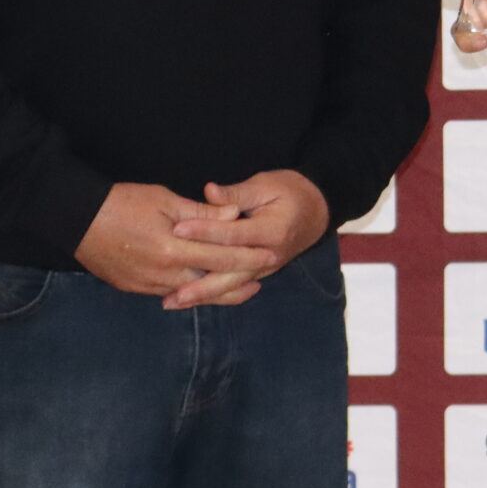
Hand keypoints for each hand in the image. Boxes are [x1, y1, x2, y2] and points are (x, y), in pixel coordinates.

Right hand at [73, 182, 275, 301]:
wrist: (77, 220)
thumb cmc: (123, 202)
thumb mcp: (166, 200)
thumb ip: (202, 213)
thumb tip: (234, 217)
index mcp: (172, 250)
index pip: (220, 257)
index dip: (247, 258)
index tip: (269, 256)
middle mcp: (161, 274)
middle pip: (209, 284)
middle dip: (237, 284)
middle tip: (261, 282)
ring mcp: (146, 285)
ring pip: (190, 294)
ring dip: (215, 293)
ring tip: (239, 290)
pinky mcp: (133, 288)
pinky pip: (169, 294)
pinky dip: (189, 293)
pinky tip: (201, 289)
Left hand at [163, 169, 331, 309]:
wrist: (317, 210)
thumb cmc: (290, 191)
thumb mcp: (266, 185)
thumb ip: (236, 194)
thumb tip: (209, 192)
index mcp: (272, 231)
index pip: (232, 234)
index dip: (204, 231)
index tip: (177, 229)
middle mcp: (269, 256)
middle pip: (230, 273)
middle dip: (199, 283)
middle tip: (169, 288)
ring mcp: (265, 269)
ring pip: (231, 286)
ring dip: (202, 295)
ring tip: (172, 302)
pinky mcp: (259, 273)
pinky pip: (234, 287)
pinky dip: (212, 294)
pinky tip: (190, 299)